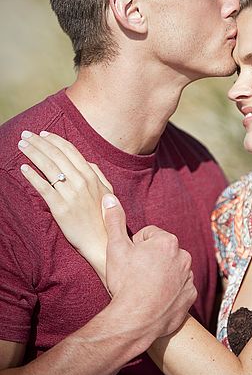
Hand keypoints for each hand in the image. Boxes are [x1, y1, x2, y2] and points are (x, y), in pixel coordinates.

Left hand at [18, 130, 111, 279]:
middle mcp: (81, 181)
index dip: (54, 140)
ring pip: (48, 167)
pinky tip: (23, 168)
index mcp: (91, 175)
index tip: (42, 134)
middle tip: (26, 135)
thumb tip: (86, 161)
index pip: (70, 150)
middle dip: (39, 142)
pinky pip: (43, 188)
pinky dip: (32, 176)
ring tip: (21, 145)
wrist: (102, 240)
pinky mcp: (60, 208)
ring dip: (33, 153)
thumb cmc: (104, 216)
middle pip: (56, 155)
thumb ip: (97, 174)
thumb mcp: (108, 191)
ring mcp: (70, 194)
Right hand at [102, 194, 196, 340]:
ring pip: (172, 270)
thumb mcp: (116, 248)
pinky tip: (156, 300)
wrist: (135, 320)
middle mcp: (184, 256)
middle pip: (162, 252)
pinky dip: (170, 293)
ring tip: (145, 289)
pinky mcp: (191, 296)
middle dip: (150, 260)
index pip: (149, 236)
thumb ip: (114, 220)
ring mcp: (189, 277)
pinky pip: (180, 289)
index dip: (135, 248)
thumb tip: (109, 198)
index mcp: (167, 241)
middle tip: (135, 275)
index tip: (129, 262)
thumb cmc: (125, 282)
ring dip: (161, 275)